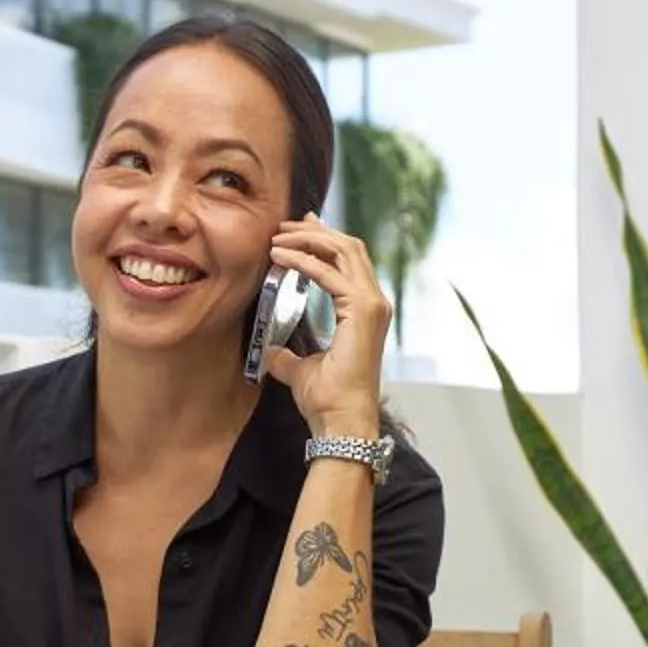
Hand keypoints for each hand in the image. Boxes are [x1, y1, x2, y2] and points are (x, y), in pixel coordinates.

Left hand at [262, 217, 390, 438]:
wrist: (340, 421)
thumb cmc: (328, 401)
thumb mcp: (301, 369)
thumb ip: (289, 356)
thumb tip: (272, 352)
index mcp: (365, 311)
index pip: (347, 261)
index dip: (323, 240)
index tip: (296, 230)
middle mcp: (374, 302)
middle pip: (348, 248)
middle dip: (315, 231)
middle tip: (284, 225)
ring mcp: (372, 305)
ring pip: (344, 251)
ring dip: (310, 238)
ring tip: (279, 236)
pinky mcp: (363, 311)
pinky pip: (330, 273)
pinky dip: (304, 260)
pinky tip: (281, 257)